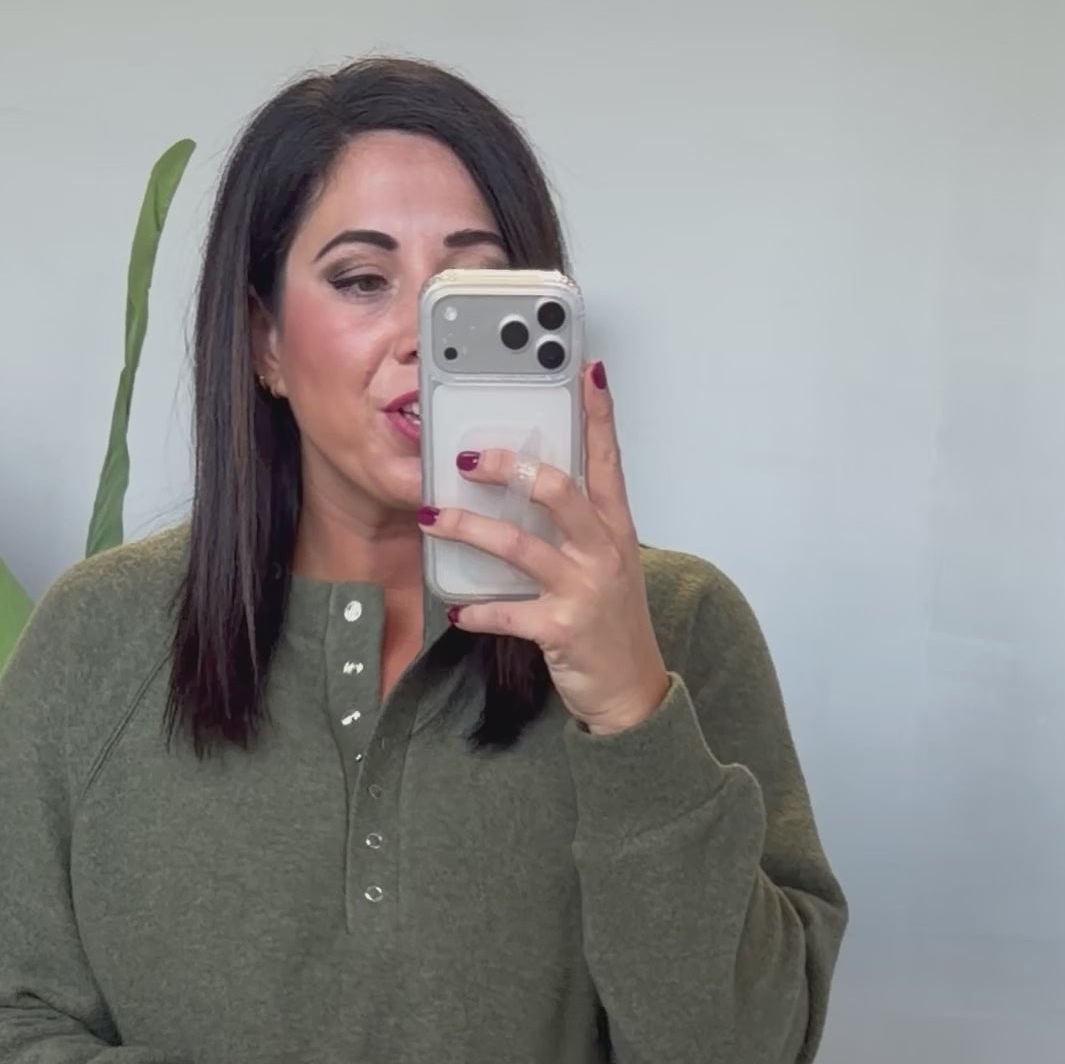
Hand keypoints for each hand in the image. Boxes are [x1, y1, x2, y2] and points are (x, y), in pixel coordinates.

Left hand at [420, 362, 670, 737]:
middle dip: (509, 468)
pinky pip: (508, 613)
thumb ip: (577, 526)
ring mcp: (584, 589)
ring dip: (469, 528)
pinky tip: (455, 607)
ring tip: (431, 517)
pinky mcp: (562, 629)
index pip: (607, 460)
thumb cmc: (610, 623)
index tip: (584, 371)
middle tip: (468, 457)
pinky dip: (476, 611)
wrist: (633, 692)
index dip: (598, 413)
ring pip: (520, 546)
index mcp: (614, 529)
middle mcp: (602, 551)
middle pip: (557, 490)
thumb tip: (530, 488)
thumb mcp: (606, 565)